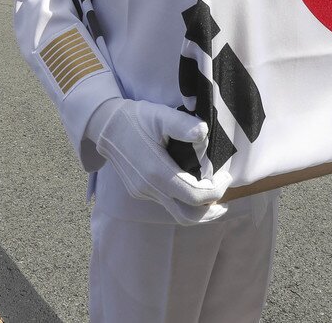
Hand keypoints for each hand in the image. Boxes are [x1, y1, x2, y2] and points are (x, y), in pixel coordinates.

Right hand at [91, 98, 228, 224]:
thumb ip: (182, 124)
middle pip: (187, 216)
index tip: (226, 176)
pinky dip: (182, 200)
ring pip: (176, 212)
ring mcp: (142, 192)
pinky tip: (188, 184)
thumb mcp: (160, 115)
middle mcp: (149, 188)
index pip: (195, 196)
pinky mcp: (138, 190)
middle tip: (225, 200)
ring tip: (211, 195)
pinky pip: (165, 202)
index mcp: (157, 172)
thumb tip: (203, 132)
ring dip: (196, 207)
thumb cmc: (135, 118)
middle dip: (210, 212)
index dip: (216, 190)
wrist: (105, 125)